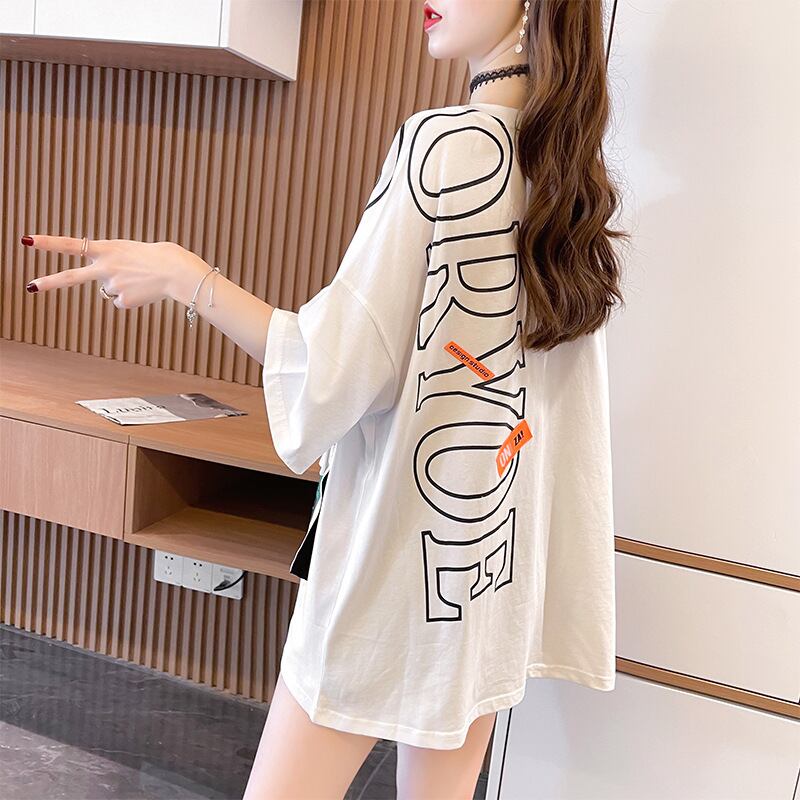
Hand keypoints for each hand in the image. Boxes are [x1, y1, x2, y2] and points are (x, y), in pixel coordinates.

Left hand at [21, 234, 210, 308]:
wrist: (177, 272)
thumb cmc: (159, 256)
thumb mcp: (130, 251)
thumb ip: (113, 264)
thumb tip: (107, 291)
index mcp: (107, 248)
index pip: (71, 244)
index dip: (48, 243)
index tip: (26, 240)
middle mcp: (106, 268)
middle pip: (72, 277)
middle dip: (50, 282)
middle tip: (30, 287)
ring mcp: (113, 286)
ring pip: (108, 290)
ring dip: (121, 286)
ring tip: (140, 279)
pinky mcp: (124, 301)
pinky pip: (121, 302)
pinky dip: (131, 298)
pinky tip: (144, 291)